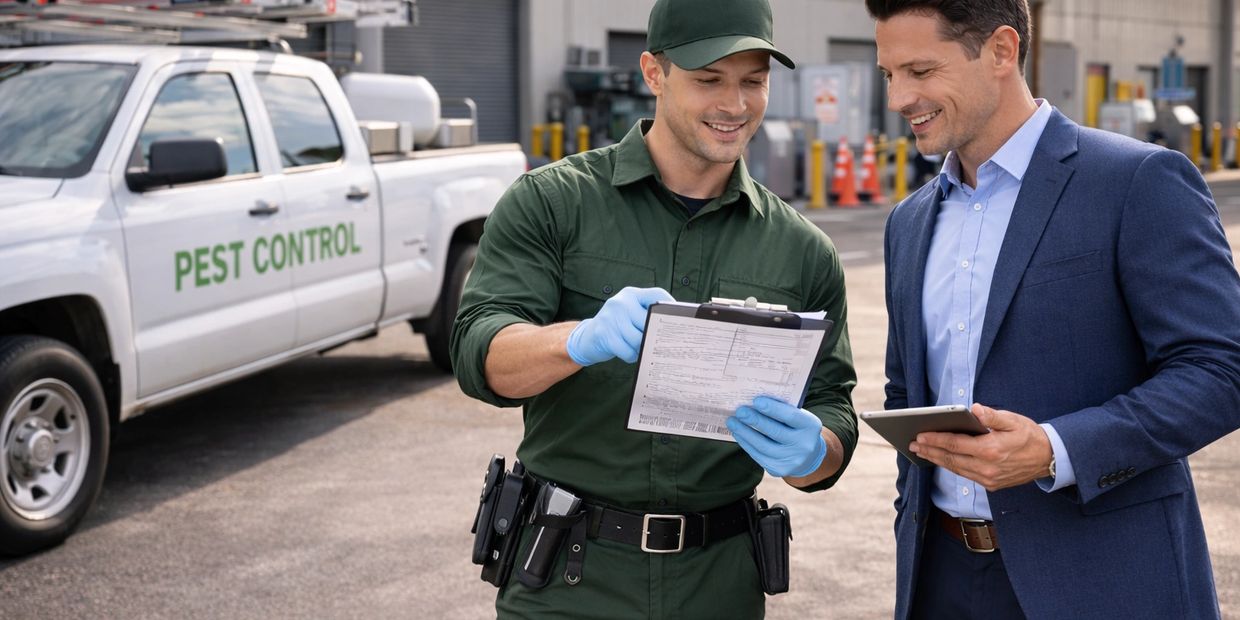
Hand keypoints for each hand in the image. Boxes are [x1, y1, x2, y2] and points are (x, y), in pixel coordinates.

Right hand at [566, 286, 674, 365]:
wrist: (587, 337)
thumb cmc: (615, 327)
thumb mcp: (629, 313)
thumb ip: (646, 314)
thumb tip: (673, 327)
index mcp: (631, 294)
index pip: (657, 295)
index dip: (670, 307)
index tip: (678, 320)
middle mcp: (621, 302)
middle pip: (650, 322)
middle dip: (654, 336)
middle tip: (658, 344)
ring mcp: (611, 317)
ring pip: (639, 339)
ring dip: (641, 349)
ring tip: (638, 349)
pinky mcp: (605, 334)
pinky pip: (628, 351)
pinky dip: (631, 356)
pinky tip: (627, 352)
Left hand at [726, 396, 826, 477]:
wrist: (807, 455)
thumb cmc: (797, 428)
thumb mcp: (797, 416)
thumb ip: (782, 409)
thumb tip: (754, 401)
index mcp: (811, 426)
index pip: (791, 416)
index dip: (773, 409)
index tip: (756, 401)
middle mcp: (804, 445)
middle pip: (775, 432)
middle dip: (755, 420)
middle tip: (740, 411)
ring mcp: (792, 460)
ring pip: (763, 446)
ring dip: (745, 432)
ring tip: (733, 421)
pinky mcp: (779, 470)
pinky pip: (758, 455)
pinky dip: (746, 443)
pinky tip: (738, 433)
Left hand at [909, 403, 1052, 490]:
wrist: (1049, 458)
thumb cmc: (1029, 435)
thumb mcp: (1013, 420)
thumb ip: (992, 416)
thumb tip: (974, 408)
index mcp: (991, 449)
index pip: (955, 444)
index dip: (935, 439)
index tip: (919, 435)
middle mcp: (987, 467)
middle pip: (950, 459)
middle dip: (929, 450)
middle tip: (912, 444)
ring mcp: (989, 479)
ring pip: (956, 469)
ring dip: (937, 460)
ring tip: (922, 451)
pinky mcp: (991, 485)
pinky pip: (966, 475)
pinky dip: (951, 467)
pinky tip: (942, 460)